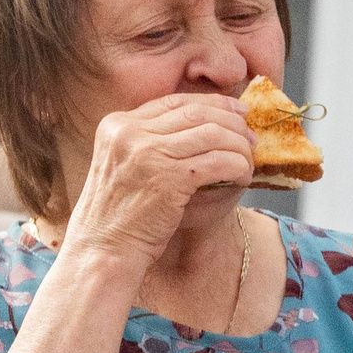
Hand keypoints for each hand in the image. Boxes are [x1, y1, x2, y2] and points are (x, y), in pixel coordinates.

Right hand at [60, 94, 252, 270]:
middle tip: (250, 137)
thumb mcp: (122, 165)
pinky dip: (238, 167)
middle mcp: (130, 132)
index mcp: (116, 124)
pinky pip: (219, 161)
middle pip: (196, 113)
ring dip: (239, 146)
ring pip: (213, 134)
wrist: (102, 251)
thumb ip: (148, 142)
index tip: (236, 111)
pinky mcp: (169, 178)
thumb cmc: (117, 216)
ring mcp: (148, 153)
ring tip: (248, 160)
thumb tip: (203, 125)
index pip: (174, 101)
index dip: (211, 103)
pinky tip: (242, 177)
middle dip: (231, 122)